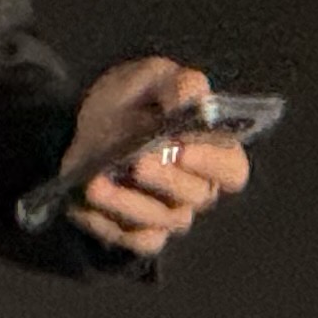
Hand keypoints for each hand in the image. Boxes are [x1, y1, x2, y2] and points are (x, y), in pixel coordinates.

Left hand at [58, 57, 248, 258]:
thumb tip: (192, 101)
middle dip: (166, 179)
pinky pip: (135, 240)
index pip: (231, 168)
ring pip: (163, 220)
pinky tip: (90, 200)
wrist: (86, 123)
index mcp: (212, 150)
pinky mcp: (137, 231)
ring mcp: (169, 214)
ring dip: (129, 202)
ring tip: (98, 182)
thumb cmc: (133, 101)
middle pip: (195, 195)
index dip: (211, 162)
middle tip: (139, 161)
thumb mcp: (153, 77)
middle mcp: (197, 188)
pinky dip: (112, 222)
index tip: (182, 147)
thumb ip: (180, 84)